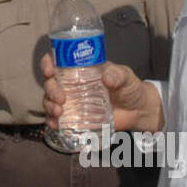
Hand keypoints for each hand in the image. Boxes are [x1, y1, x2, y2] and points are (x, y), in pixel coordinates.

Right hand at [40, 56, 162, 133]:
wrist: (138, 111)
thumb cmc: (131, 88)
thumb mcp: (126, 77)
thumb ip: (118, 75)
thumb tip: (107, 77)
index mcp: (80, 69)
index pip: (58, 61)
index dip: (48, 63)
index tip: (49, 71)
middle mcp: (72, 84)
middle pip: (51, 83)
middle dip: (51, 90)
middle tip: (61, 99)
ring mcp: (72, 101)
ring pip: (50, 100)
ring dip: (49, 106)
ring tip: (58, 113)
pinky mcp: (75, 117)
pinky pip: (57, 118)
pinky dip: (52, 121)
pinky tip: (55, 125)